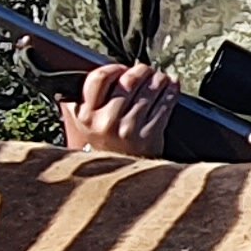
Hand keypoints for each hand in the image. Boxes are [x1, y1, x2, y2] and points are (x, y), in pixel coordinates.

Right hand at [61, 60, 181, 156]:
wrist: (115, 182)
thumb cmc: (101, 149)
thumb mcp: (80, 126)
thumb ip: (79, 102)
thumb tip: (81, 73)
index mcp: (86, 115)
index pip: (99, 78)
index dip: (113, 68)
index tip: (121, 68)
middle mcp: (107, 121)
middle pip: (128, 81)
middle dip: (141, 70)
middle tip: (146, 70)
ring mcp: (129, 129)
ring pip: (149, 91)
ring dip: (158, 79)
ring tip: (161, 78)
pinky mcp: (149, 136)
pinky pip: (164, 106)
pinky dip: (171, 92)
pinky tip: (172, 87)